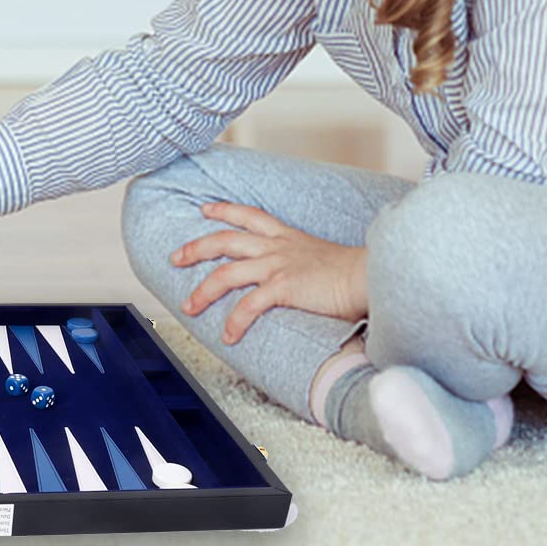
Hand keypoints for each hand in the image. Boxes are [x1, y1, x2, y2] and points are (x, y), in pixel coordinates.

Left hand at [171, 201, 367, 343]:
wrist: (371, 277)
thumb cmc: (356, 273)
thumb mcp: (324, 258)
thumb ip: (306, 263)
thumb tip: (303, 278)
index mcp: (287, 237)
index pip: (249, 215)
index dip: (224, 210)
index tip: (205, 210)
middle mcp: (277, 247)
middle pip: (224, 240)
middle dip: (195, 248)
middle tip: (175, 257)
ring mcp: (277, 266)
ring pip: (225, 273)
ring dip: (203, 291)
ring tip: (188, 306)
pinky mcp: (283, 287)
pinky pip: (248, 306)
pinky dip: (234, 321)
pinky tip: (228, 335)